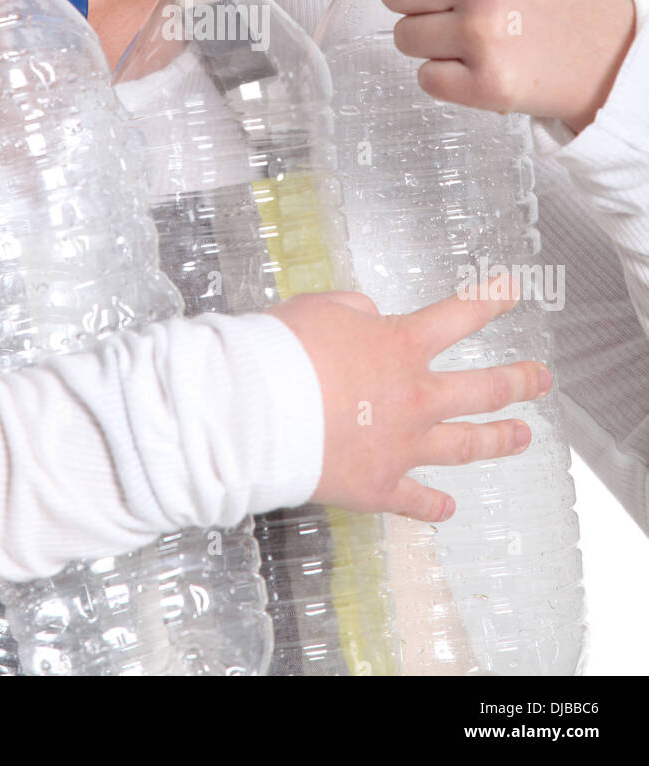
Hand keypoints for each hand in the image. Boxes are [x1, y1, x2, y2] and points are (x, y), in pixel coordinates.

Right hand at [270, 278, 550, 520]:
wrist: (257, 411)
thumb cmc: (283, 351)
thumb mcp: (321, 307)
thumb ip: (354, 310)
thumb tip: (368, 319)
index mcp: (403, 345)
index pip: (461, 315)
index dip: (491, 299)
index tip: (513, 291)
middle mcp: (415, 396)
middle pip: (485, 389)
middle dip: (520, 380)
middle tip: (541, 379)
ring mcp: (403, 445)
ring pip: (465, 444)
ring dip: (498, 439)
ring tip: (522, 437)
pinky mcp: (379, 486)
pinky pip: (416, 499)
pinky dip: (434, 505)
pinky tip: (448, 508)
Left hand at [375, 0, 636, 132]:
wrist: (612, 56)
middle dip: (422, 1)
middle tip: (467, 3)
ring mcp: (482, 34)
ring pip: (404, 37)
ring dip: (434, 40)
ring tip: (479, 33)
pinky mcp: (484, 83)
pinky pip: (425, 77)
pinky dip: (449, 77)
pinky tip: (483, 61)